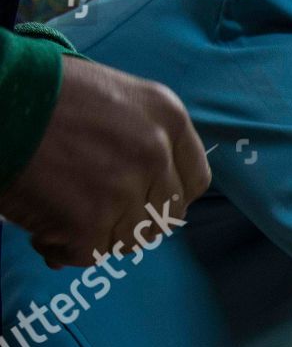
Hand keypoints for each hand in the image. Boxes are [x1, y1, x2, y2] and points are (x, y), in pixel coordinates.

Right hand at [0, 56, 210, 268]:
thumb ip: (142, 138)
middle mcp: (155, 153)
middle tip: (96, 211)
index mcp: (168, 118)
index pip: (195, 181)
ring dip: (97, 235)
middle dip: (133, 219)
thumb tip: (143, 198)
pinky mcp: (88, 221)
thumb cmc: (44, 92)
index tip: (144, 199)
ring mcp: (124, 189)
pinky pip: (89, 254)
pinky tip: (43, 232)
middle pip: (165, 215)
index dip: (168, 196)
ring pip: (130, 239)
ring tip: (63, 214)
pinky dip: (63, 249)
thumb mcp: (115, 96)